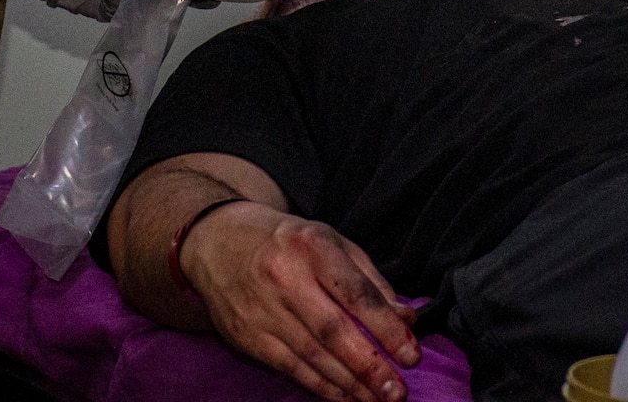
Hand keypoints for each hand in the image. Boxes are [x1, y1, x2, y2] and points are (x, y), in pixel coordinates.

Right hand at [183, 199, 418, 401]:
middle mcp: (284, 276)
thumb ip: (370, 280)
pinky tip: (345, 396)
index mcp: (311, 245)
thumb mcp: (331, 241)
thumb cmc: (286, 241)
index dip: (386, 328)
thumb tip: (405, 321)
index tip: (410, 355)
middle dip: (370, 367)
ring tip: (377, 399)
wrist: (216, 240)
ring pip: (313, 356)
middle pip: (333, 331)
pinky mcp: (247, 335)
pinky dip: (322, 386)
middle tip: (398, 392)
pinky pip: (291, 368)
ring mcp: (262, 308)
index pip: (355, 293)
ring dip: (350, 384)